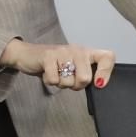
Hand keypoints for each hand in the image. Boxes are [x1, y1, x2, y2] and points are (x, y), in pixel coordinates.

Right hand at [0, 38, 114, 90]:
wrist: (27, 55)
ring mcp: (62, 52)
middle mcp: (77, 50)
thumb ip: (87, 73)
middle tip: (67, 79)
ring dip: (61, 84)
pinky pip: (54, 80)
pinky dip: (49, 81)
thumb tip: (100, 85)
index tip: (99, 83)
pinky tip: (46, 73)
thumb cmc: (54, 64)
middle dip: (75, 86)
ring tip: (56, 74)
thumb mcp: (74, 67)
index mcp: (87, 52)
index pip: (108, 57)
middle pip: (86, 78)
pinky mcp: (48, 56)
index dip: (106, 72)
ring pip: (69, 81)